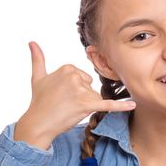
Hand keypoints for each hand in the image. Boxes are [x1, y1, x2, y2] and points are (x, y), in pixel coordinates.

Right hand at [14, 41, 135, 149]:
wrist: (38, 123)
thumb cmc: (39, 101)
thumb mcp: (37, 77)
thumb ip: (38, 58)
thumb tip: (32, 42)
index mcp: (68, 67)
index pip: (84, 77)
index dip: (76, 89)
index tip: (63, 95)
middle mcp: (76, 76)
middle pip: (90, 87)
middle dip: (82, 97)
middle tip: (65, 104)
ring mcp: (82, 91)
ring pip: (95, 98)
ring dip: (86, 106)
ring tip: (69, 110)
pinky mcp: (87, 105)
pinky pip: (108, 104)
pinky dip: (121, 106)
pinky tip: (133, 105)